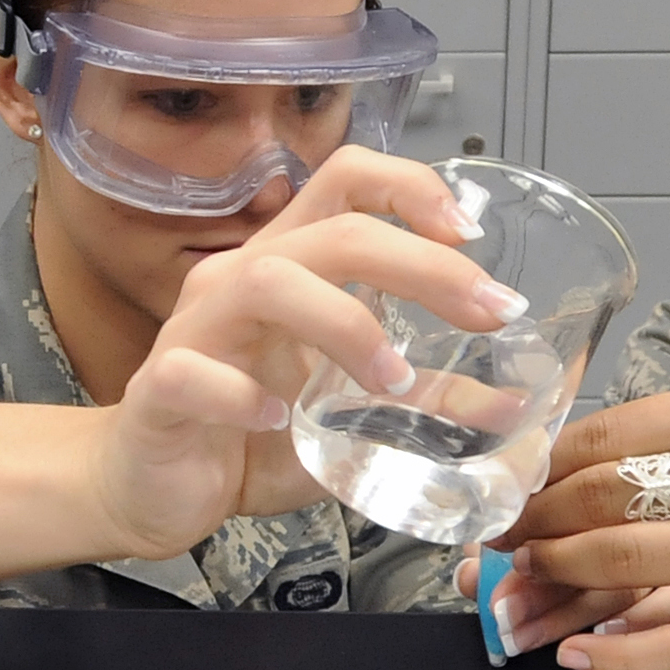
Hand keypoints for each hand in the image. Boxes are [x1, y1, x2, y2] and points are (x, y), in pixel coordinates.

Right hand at [0, 149, 513, 591]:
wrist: (153, 488)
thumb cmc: (250, 438)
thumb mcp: (352, 420)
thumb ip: (426, 405)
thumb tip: (516, 403)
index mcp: (292, 266)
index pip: (347, 181)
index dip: (411, 187)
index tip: (472, 233)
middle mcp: (242, 278)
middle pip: (332, 231)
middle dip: (420, 263)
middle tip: (488, 310)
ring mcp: (197, 329)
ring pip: (267, 280)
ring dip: (345, 323)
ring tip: (392, 380)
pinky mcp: (161, 388)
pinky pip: (194, 371)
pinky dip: (240, 393)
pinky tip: (276, 418)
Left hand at [483, 382, 669, 669]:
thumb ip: (660, 442)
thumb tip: (550, 473)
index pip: (601, 437)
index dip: (535, 468)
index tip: (500, 488)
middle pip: (601, 500)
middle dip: (529, 525)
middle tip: (491, 543)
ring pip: (626, 566)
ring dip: (554, 580)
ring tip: (517, 589)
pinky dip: (618, 656)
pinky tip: (576, 652)